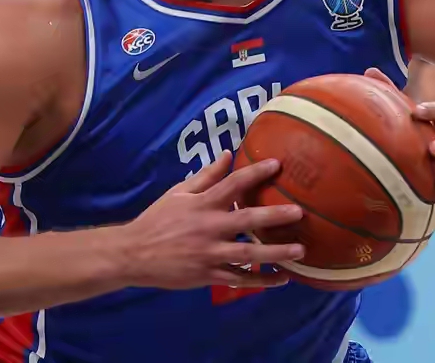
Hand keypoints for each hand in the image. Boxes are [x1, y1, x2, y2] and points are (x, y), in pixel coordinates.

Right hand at [120, 151, 304, 290]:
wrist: (134, 254)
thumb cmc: (158, 219)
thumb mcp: (179, 192)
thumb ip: (206, 175)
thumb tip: (228, 153)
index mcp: (201, 204)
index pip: (232, 184)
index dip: (255, 173)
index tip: (277, 164)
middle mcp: (208, 228)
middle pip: (246, 220)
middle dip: (274, 216)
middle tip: (299, 212)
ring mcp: (209, 254)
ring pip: (248, 255)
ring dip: (276, 253)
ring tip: (300, 251)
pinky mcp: (208, 275)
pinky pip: (240, 279)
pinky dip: (262, 281)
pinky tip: (282, 279)